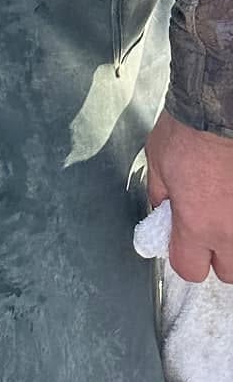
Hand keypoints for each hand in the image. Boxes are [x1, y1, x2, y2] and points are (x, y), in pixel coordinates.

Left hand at [146, 108, 232, 281]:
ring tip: (224, 212)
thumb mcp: (157, 162)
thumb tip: (163, 211)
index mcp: (196, 225)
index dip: (183, 257)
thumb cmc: (190, 130)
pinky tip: (232, 199)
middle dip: (216, 254)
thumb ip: (160, 195)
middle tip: (208, 228)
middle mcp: (230, 231)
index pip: (189, 270)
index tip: (182, 243)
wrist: (218, 108)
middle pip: (227, 272)